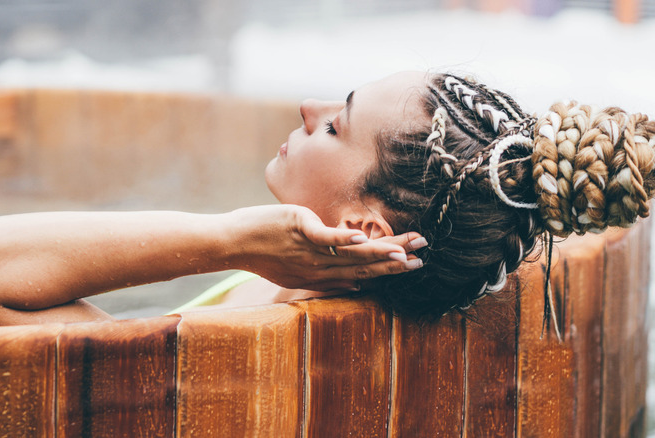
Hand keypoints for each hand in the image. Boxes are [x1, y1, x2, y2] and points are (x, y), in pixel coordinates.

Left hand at [226, 205, 425, 291]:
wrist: (233, 243)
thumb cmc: (264, 252)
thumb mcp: (297, 270)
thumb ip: (327, 277)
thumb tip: (355, 285)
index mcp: (321, 277)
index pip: (361, 274)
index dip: (388, 271)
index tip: (413, 264)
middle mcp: (319, 268)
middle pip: (362, 266)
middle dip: (394, 262)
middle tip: (421, 258)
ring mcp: (309, 250)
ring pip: (350, 254)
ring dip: (378, 252)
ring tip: (404, 250)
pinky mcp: (299, 230)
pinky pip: (325, 238)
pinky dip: (344, 240)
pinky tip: (363, 238)